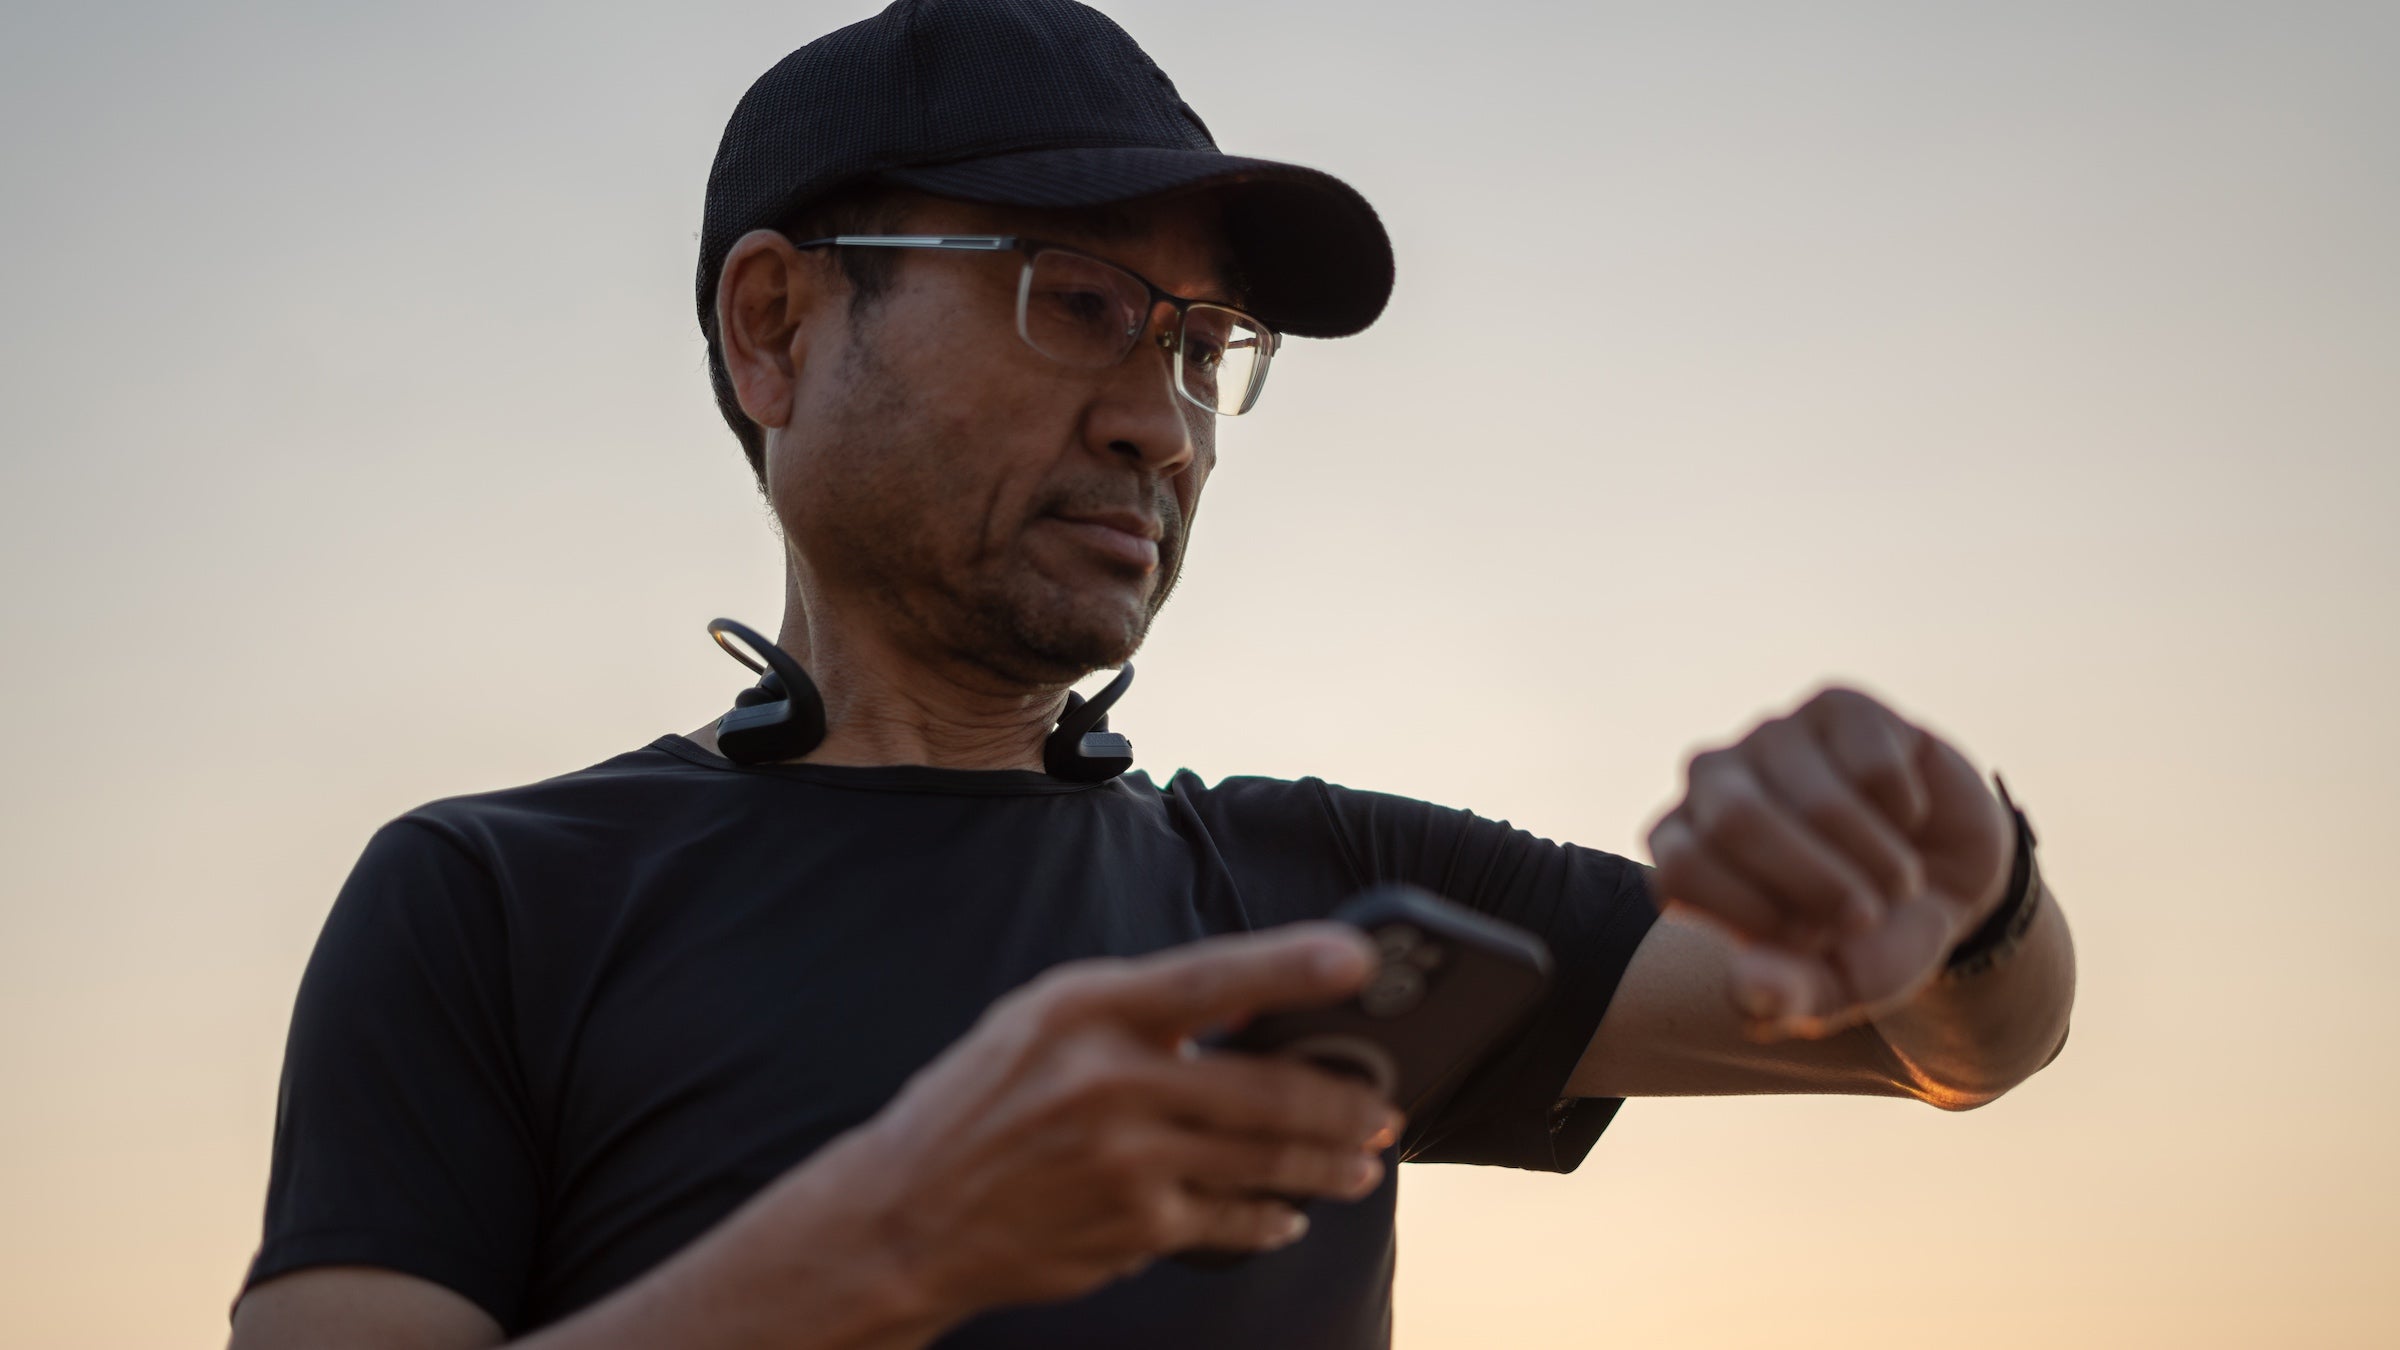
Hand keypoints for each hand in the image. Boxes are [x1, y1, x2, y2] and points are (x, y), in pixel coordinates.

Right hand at [819, 925, 1398, 1318]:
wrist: (904, 1213)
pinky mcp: (1132, 1228)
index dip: (1291, 965)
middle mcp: (1109, 1082)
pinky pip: (1231, 1221)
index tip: (1357, 957)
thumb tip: (1251, 1013)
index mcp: (1087, 1010)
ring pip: (1264, 1161)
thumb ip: (1141, 1012)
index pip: (1210, 977)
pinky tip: (1288, 1213)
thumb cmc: (981, 1102)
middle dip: (1343, 1101)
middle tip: (1385, 1104)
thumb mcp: (1043, 1022)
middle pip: (1265, 1088)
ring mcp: (1125, 1162)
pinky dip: (1269, 1218)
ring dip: (1328, 1164)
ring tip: (1361, 1161)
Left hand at [1647, 687, 2010, 1039]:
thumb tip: (1749, 993)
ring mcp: (1773, 736)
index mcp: (1683, 846)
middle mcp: (1712, 780)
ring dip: (1878, 860)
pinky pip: (1874, 765)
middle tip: (1865, 918)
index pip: (1677, 868)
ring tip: (1897, 881)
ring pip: (1817, 798)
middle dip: (1818, 885)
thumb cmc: (1867, 936)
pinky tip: (1906, 818)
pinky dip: (1908, 812)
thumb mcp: (1833, 986)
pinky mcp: (1838, 708)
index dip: (1754, 914)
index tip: (1810, 942)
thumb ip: (1786, 997)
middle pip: (1737, 820)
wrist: (1947, 886)